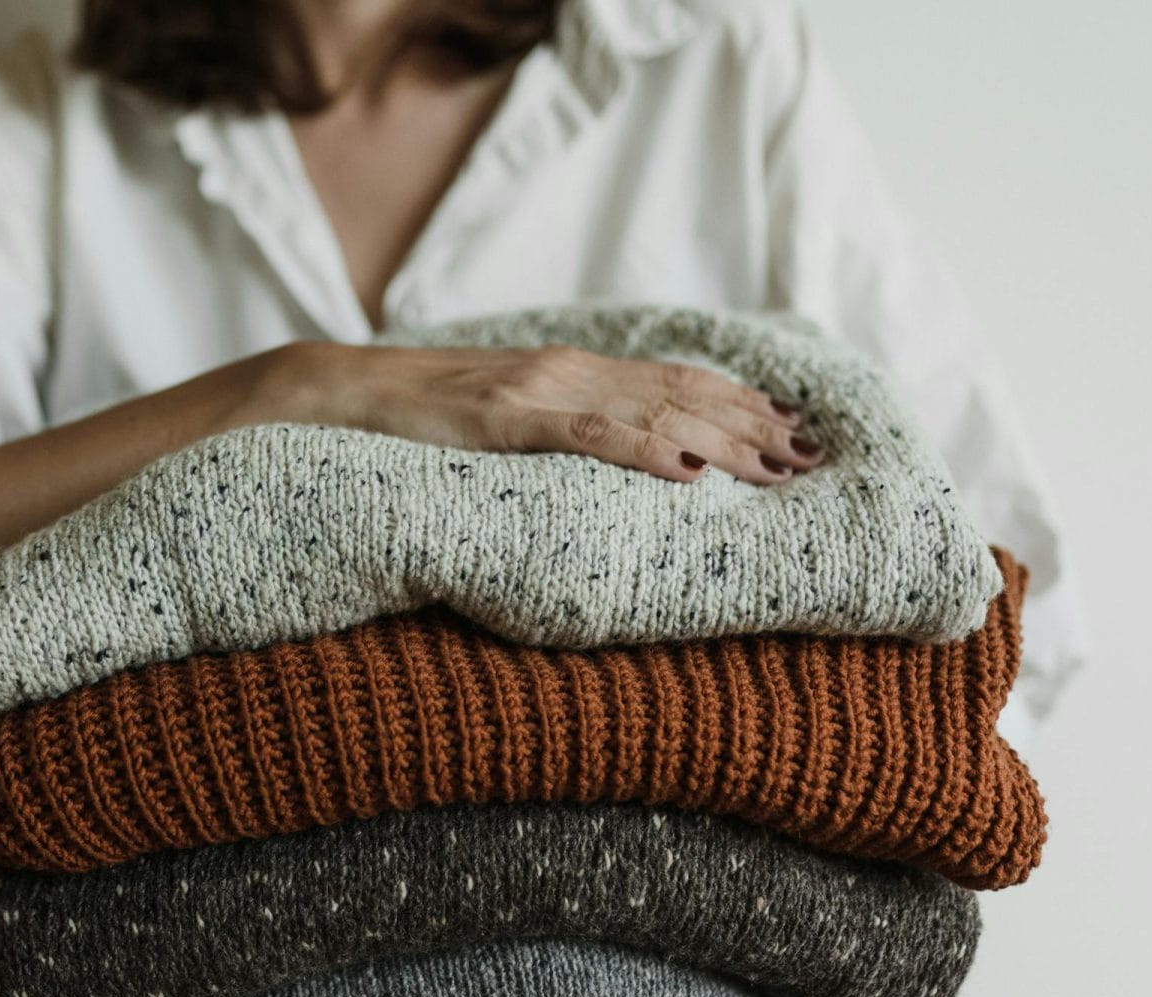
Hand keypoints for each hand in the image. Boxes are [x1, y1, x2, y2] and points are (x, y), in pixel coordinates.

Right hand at [282, 340, 825, 485]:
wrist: (340, 393)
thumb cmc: (416, 420)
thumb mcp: (500, 423)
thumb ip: (556, 432)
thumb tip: (616, 460)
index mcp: (567, 374)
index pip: (673, 383)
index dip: (739, 404)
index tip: (792, 430)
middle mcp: (565, 373)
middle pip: (680, 394)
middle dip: (752, 426)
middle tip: (811, 458)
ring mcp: (536, 393)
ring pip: (650, 411)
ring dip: (722, 440)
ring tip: (777, 468)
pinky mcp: (503, 420)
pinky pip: (585, 435)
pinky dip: (642, 447)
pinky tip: (688, 467)